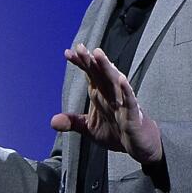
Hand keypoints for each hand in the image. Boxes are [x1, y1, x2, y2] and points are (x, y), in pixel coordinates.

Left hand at [50, 44, 162, 164]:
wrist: (139, 145)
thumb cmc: (116, 131)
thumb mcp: (90, 128)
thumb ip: (73, 122)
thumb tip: (52, 122)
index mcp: (101, 93)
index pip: (90, 74)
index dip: (80, 63)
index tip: (67, 53)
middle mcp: (111, 93)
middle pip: (100, 73)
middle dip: (90, 60)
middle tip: (79, 47)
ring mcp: (123, 102)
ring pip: (114, 81)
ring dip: (107, 67)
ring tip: (98, 54)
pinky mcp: (134, 114)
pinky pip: (130, 100)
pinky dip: (126, 90)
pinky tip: (121, 80)